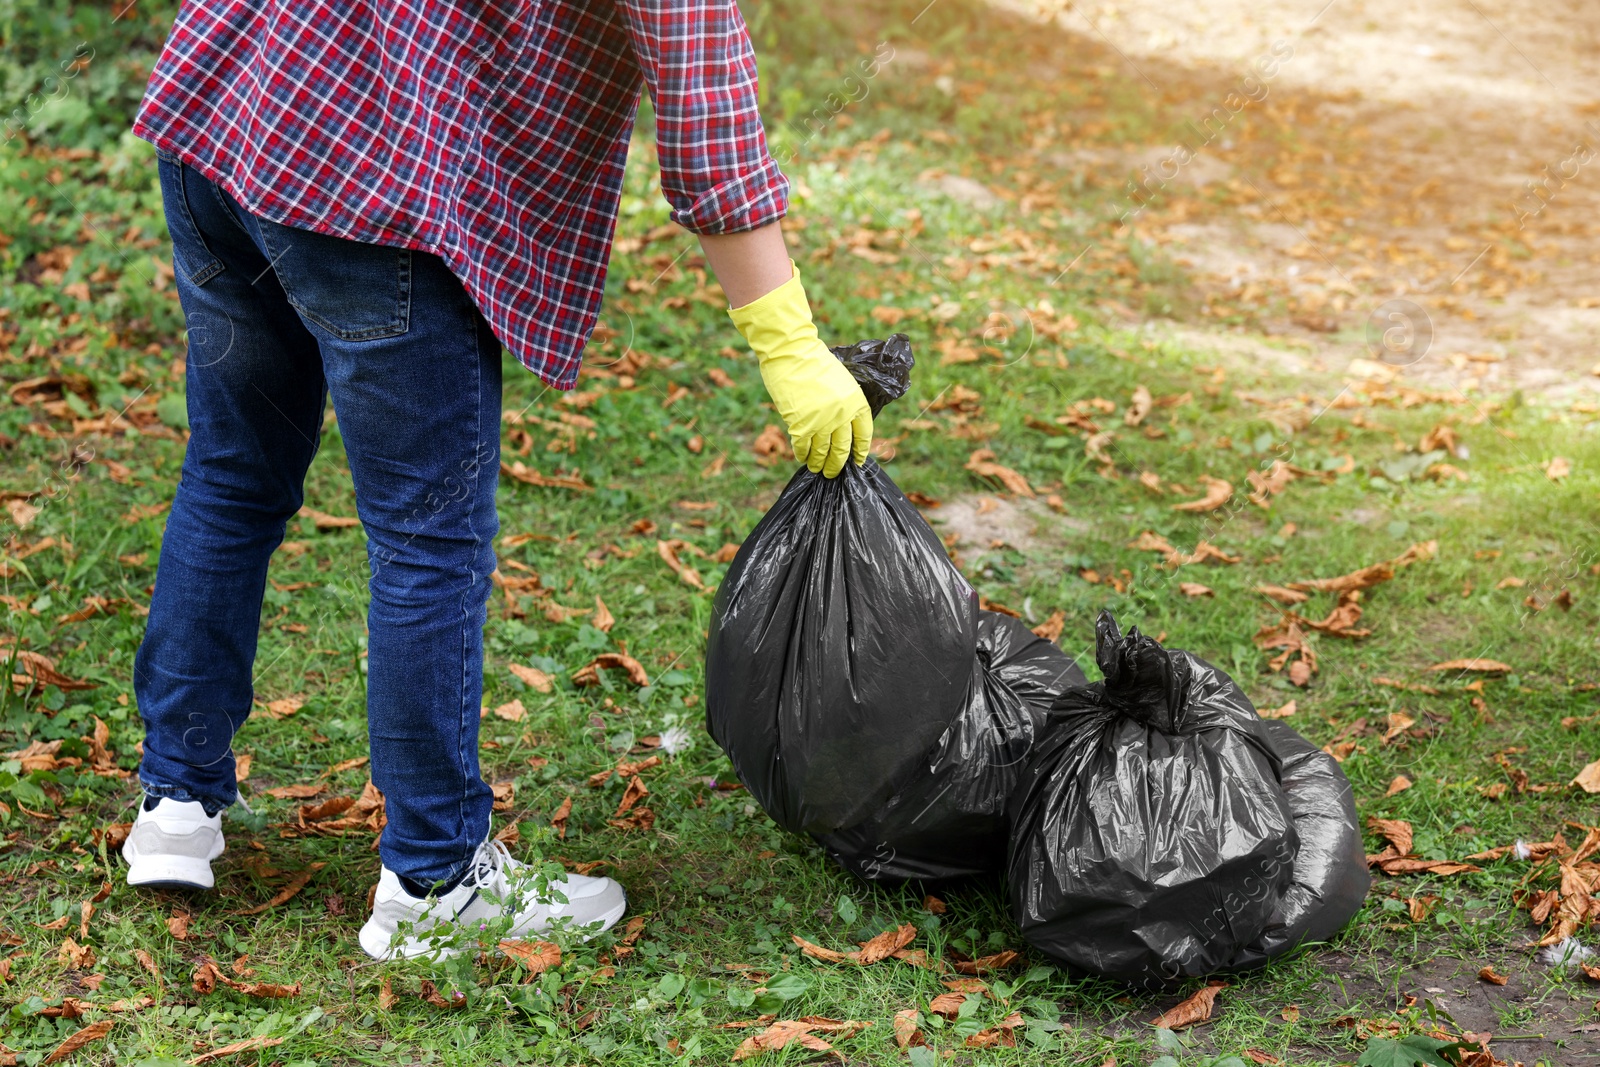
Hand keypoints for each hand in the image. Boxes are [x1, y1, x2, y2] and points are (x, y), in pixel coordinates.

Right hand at [727, 262, 871, 476]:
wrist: (792, 353)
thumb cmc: (815, 363)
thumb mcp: (841, 382)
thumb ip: (844, 404)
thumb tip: (841, 428)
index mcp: (855, 403)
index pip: (864, 434)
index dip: (861, 451)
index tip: (857, 461)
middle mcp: (842, 416)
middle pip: (843, 450)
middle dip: (837, 465)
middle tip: (832, 472)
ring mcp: (821, 423)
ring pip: (822, 453)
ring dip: (819, 463)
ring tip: (816, 468)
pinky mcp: (800, 425)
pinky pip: (803, 448)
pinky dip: (802, 454)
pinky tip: (802, 457)